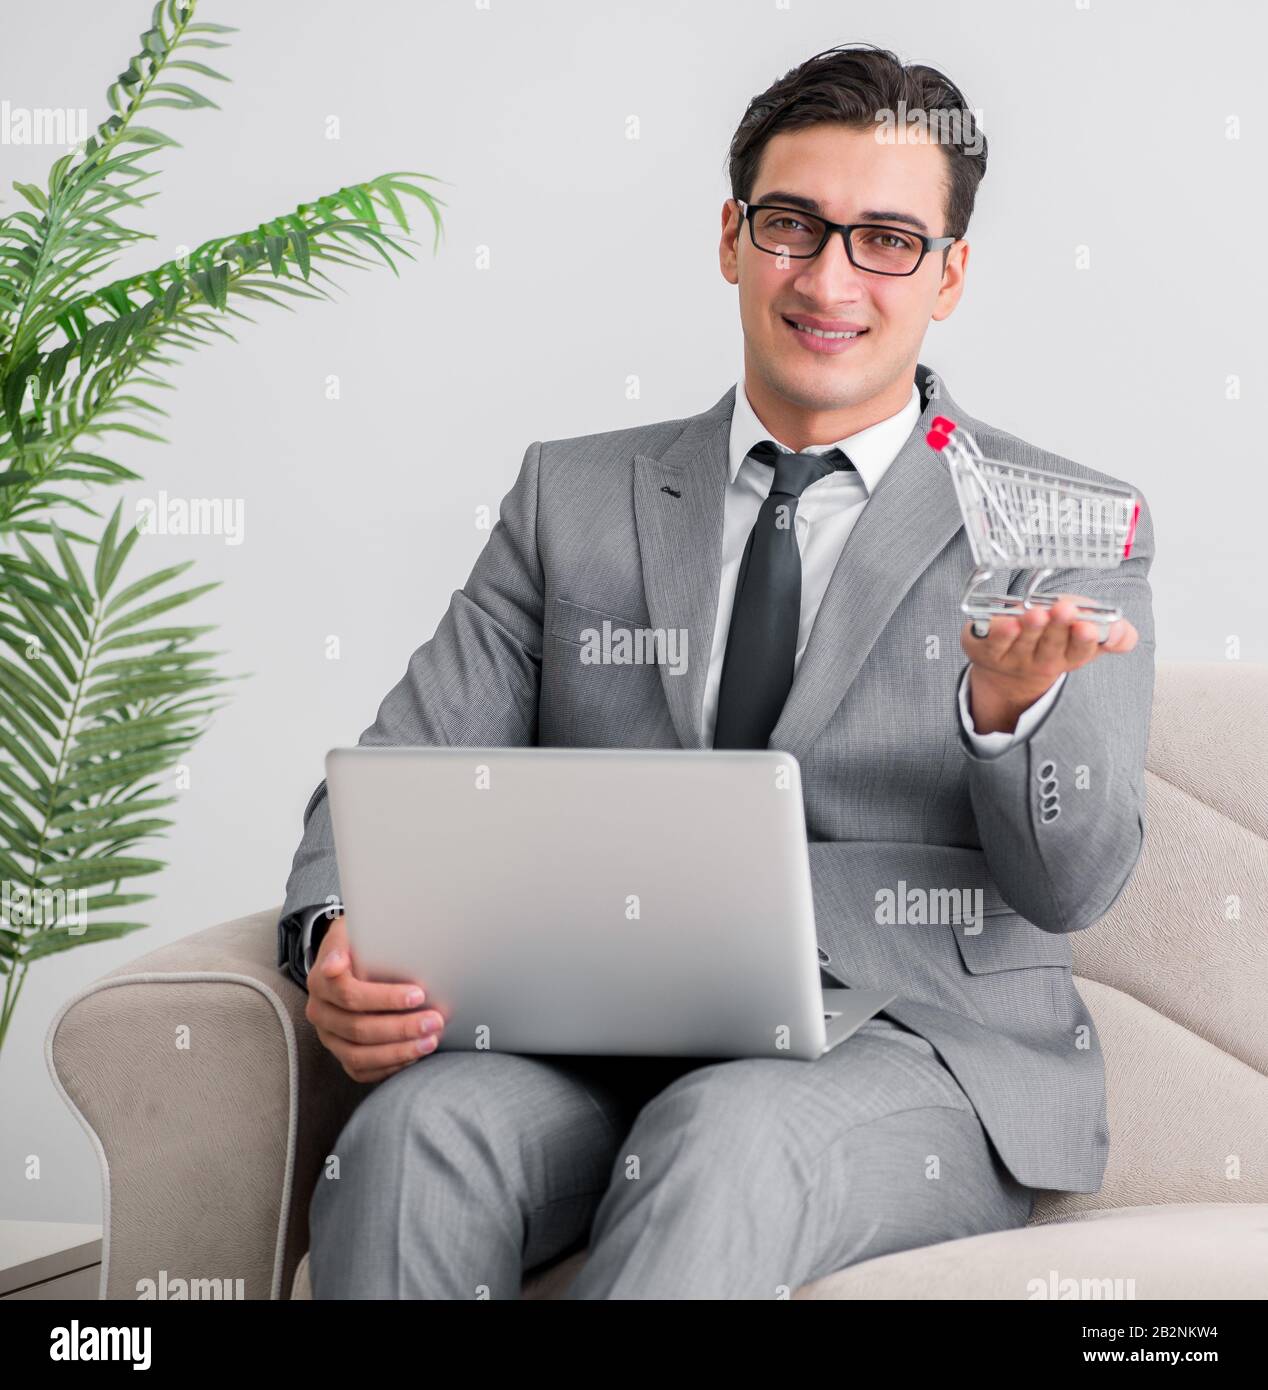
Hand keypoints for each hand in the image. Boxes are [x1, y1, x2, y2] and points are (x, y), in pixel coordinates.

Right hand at [304, 914, 445, 1082]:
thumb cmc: (358, 943)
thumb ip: (344, 942)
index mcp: (320, 981)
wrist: (346, 959)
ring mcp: (328, 1036)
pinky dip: (389, 1066)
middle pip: (358, 1027)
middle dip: (401, 1027)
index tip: (418, 994)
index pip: (350, 994)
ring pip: (359, 1054)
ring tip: (430, 1041)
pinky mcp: (340, 1052)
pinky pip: (361, 1070)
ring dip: (399, 1051)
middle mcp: (320, 1012)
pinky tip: (414, 1056)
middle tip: (435, 1020)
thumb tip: (334, 965)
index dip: (385, 998)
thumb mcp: (350, 930)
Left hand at [963, 594, 1138, 734]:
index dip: (1085, 640)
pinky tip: (1007, 623)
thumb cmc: (1051, 641)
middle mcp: (1042, 661)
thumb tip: (1120, 632)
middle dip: (1059, 626)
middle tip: (1065, 609)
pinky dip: (999, 634)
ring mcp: (1013, 658)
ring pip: (1024, 643)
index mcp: (1070, 656)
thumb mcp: (1085, 636)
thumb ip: (1112, 633)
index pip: (1081, 651)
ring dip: (1031, 628)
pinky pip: (993, 643)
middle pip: (1052, 645)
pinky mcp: (986, 650)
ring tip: (1036, 613)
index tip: (1088, 626)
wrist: (1005, 668)